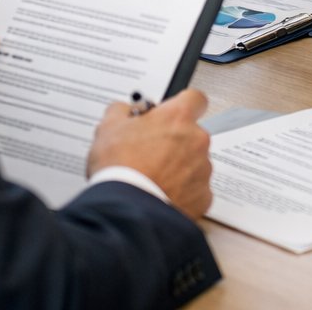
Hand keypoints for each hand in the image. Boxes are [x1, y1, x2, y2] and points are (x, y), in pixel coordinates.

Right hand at [88, 89, 212, 216]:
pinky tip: (161, 194)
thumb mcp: (108, 127)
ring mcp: (202, 169)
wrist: (126, 211)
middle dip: (175, 142)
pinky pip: (195, 190)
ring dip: (179, 168)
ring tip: (152, 178)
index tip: (171, 114)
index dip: (181, 106)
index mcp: (178, 118)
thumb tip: (124, 110)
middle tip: (150, 153)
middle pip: (192, 135)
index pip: (195, 99)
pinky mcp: (203, 196)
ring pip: (194, 163)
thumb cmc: (120, 169)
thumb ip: (121, 111)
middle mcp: (197, 140)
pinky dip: (182, 192)